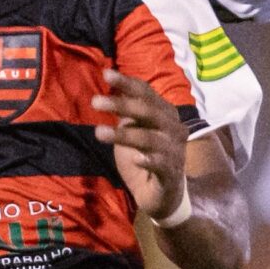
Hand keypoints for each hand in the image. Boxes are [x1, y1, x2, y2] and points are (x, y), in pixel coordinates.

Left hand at [91, 68, 188, 223]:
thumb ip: (127, 112)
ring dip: (123, 134)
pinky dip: (149, 161)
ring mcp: (174, 151)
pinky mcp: (171, 174)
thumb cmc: (147, 157)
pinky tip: (137, 159)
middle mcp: (173, 129)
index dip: (127, 83)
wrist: (164, 194)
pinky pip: (161, 165)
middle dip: (121, 104)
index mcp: (165, 114)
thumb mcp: (135, 130)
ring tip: (98, 132)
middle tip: (95, 102)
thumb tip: (109, 87)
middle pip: (148, 112)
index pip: (147, 93)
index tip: (106, 74)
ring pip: (149, 138)